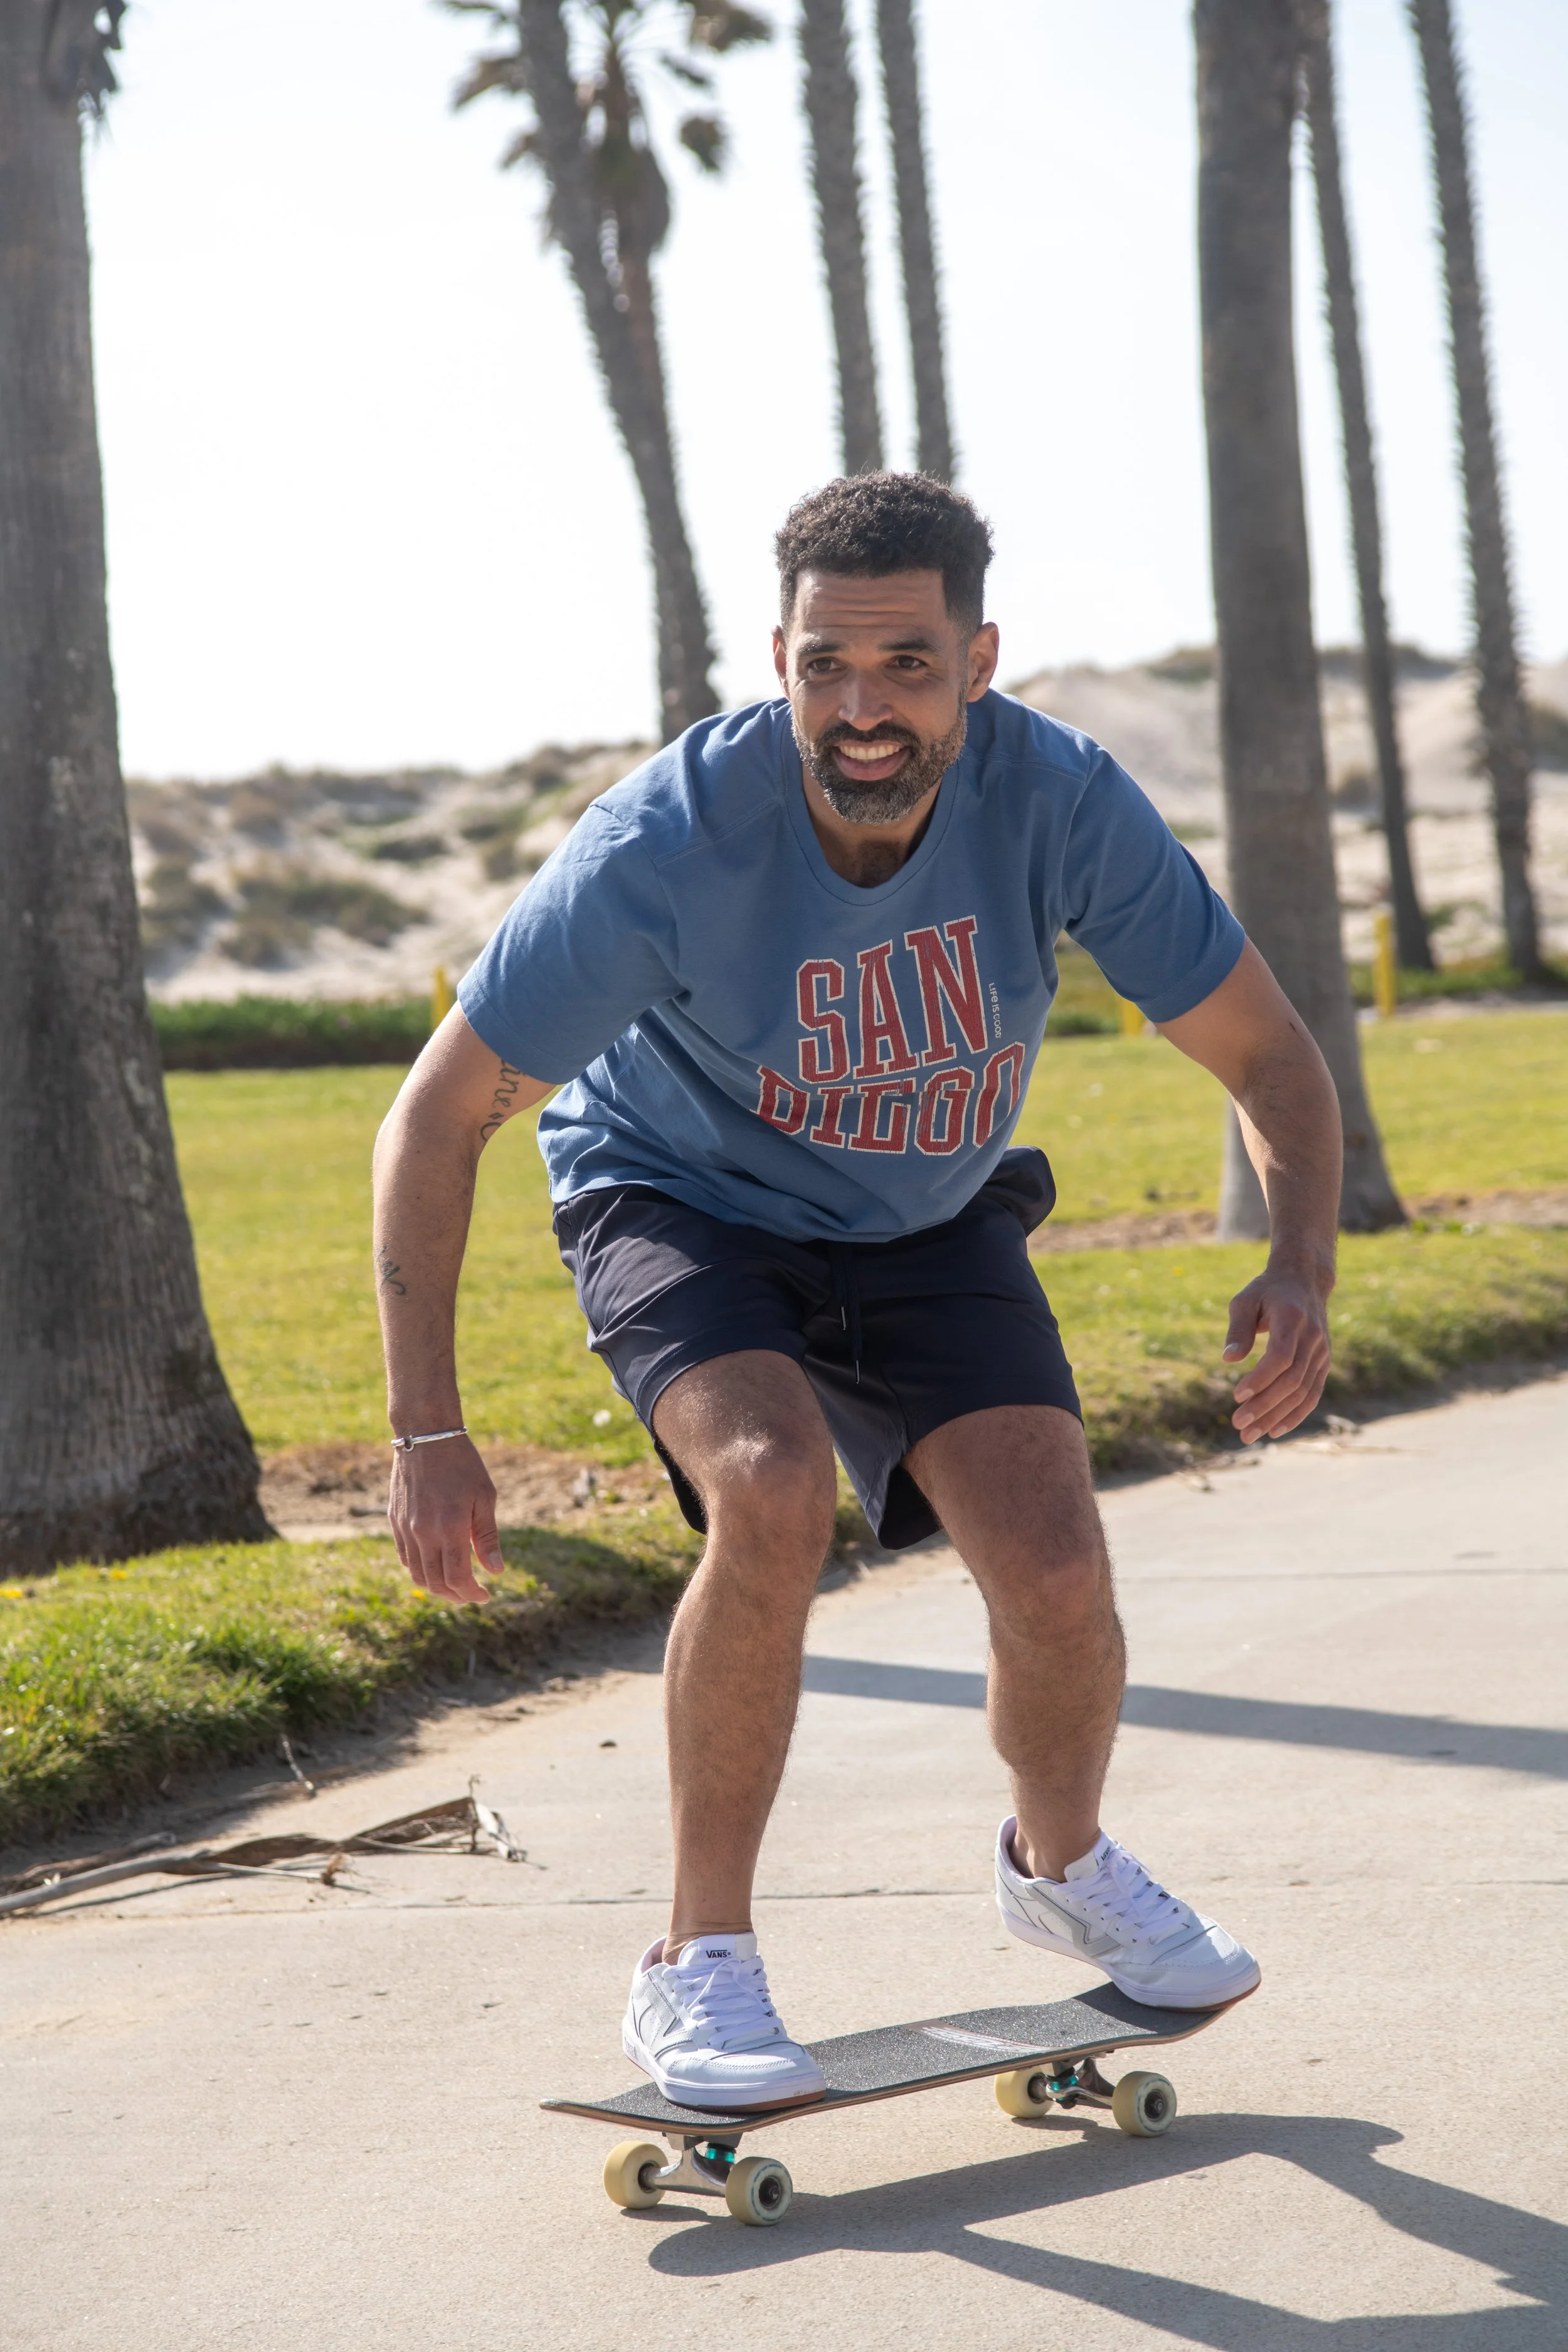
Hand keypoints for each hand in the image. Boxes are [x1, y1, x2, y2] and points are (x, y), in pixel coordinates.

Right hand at [388, 1435, 502, 1605]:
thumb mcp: (484, 1496)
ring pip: (417, 1575)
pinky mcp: (394, 1521)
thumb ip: (487, 1537)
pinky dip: (420, 1570)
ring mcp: (405, 1528)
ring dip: (437, 1587)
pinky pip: (405, 1557)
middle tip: (472, 1595)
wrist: (425, 1435)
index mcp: (450, 1527)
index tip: (485, 1596)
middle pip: (436, 1582)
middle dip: (456, 1595)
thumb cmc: (462, 1463)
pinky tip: (436, 1565)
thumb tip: (496, 1571)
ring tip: (455, 1585)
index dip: (471, 1593)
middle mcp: (423, 1533)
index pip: (457, 1578)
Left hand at [1222, 1267, 1331, 1442]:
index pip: (1280, 1357)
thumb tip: (1229, 1359)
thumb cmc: (1267, 1291)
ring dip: (1275, 1417)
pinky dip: (1295, 1415)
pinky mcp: (1323, 1363)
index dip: (1260, 1379)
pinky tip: (1274, 1430)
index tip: (1236, 1395)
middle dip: (1264, 1406)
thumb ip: (1238, 1329)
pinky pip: (1312, 1394)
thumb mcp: (1245, 1300)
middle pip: (1291, 1381)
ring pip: (1302, 1393)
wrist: (1304, 1281)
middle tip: (1238, 1424)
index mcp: (1292, 1318)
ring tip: (1249, 1434)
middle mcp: (1312, 1338)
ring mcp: (1321, 1352)